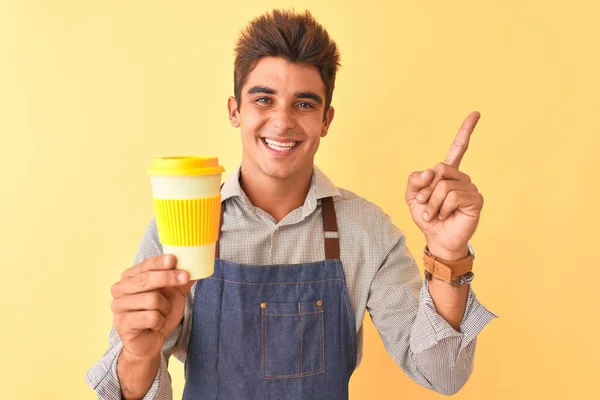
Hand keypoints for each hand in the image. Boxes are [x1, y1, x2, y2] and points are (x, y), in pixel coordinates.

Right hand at [111, 254, 193, 360]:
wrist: (149, 342)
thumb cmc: (159, 313)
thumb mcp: (174, 293)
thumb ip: (182, 278)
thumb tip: (198, 263)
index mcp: (129, 277)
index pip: (145, 265)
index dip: (161, 262)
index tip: (174, 260)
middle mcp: (119, 289)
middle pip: (146, 279)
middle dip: (169, 278)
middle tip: (185, 277)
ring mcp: (118, 306)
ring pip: (152, 300)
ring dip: (165, 308)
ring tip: (162, 313)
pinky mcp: (122, 324)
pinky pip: (151, 317)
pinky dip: (160, 321)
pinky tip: (155, 325)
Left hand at [405, 111, 484, 258]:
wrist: (437, 239)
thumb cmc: (427, 217)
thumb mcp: (412, 197)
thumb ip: (415, 180)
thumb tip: (430, 171)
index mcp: (447, 173)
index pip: (459, 148)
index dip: (466, 130)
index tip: (476, 113)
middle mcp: (460, 177)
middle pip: (439, 170)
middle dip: (426, 190)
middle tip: (425, 206)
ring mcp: (469, 187)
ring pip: (444, 186)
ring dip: (432, 203)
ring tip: (434, 214)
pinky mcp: (475, 200)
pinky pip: (453, 196)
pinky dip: (443, 208)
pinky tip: (445, 215)